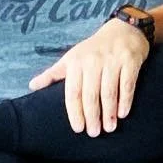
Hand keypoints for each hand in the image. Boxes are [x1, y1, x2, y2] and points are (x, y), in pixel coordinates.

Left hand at [28, 18, 150, 135]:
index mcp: (75, 63)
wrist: (123, 29)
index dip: (75, 112)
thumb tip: (32, 86)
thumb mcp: (71, 58)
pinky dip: (125, 100)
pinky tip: (123, 114)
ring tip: (109, 128)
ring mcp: (112, 61)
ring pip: (109, 91)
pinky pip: (127, 84)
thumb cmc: (93, 49)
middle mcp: (93, 62)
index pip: (73, 92)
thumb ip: (53, 74)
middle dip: (91, 116)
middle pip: (90, 94)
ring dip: (109, 112)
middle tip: (93, 133)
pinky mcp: (130, 61)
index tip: (78, 128)